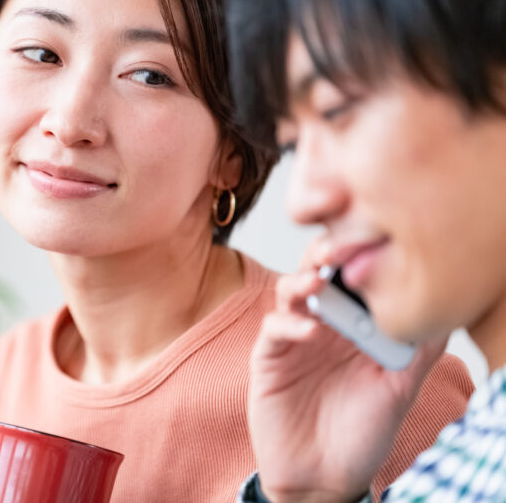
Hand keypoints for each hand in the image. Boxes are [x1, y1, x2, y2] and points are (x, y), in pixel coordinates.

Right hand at [249, 242, 445, 502]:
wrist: (324, 476)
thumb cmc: (362, 433)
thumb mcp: (400, 389)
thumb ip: (417, 350)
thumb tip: (443, 309)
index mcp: (354, 325)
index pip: (354, 277)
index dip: (359, 254)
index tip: (372, 237)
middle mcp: (323, 324)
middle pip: (318, 273)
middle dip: (325, 254)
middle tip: (337, 248)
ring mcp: (294, 339)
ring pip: (290, 292)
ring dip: (302, 281)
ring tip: (317, 280)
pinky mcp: (269, 359)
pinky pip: (274, 329)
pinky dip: (289, 323)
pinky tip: (309, 331)